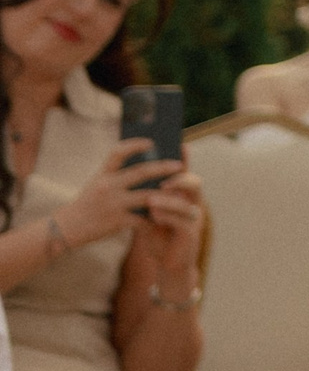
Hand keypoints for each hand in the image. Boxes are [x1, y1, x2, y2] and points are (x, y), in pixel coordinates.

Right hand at [56, 138, 180, 247]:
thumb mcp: (97, 184)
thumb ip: (116, 175)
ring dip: (167, 194)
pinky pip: (142, 219)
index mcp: (102, 175)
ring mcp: (112, 204)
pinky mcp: (116, 222)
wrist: (65, 229)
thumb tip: (146, 163)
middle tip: (179, 165)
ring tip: (181, 192)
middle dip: (163, 168)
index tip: (151, 142)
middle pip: (141, 172)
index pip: (118, 152)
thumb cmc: (86, 203)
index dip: (135, 145)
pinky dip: (155, 217)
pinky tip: (166, 216)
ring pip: (147, 196)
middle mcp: (107, 187)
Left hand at [132, 169, 204, 282]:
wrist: (170, 266)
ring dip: (170, 200)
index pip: (185, 173)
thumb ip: (148, 198)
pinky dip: (168, 217)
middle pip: (195, 184)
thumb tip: (132, 176)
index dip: (184, 159)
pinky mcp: (190, 236)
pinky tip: (155, 215)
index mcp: (184, 197)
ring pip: (188, 204)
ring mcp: (194, 220)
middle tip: (162, 179)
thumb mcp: (153, 215)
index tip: (178, 144)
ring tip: (152, 199)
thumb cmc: (160, 237)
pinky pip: (182, 223)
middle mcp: (193, 205)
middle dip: (179, 179)